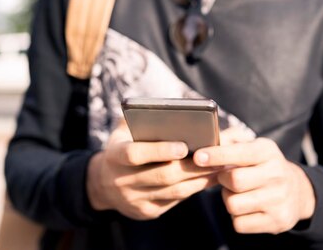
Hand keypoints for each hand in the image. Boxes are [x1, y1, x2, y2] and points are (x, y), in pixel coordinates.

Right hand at [86, 122, 218, 219]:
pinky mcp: (147, 212)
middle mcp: (122, 181)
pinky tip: (208, 178)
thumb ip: (139, 119)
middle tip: (215, 156)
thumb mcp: (122, 133)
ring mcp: (134, 200)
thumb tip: (167, 109)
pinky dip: (193, 189)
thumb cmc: (122, 148)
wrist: (103, 185)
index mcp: (114, 157)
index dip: (160, 150)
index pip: (135, 154)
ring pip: (173, 191)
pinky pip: (175, 201)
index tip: (183, 146)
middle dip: (191, 167)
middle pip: (161, 176)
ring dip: (199, 179)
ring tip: (219, 166)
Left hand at [194, 132, 315, 233]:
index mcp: (268, 152)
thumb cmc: (263, 166)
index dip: (217, 155)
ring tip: (238, 193)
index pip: (240, 153)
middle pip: (234, 180)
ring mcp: (279, 200)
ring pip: (233, 204)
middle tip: (226, 178)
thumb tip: (205, 145)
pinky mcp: (277, 221)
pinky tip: (247, 208)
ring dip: (228, 199)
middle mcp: (277, 174)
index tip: (198, 157)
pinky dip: (236, 217)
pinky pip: (239, 223)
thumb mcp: (254, 148)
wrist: (297, 191)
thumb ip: (230, 142)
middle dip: (223, 180)